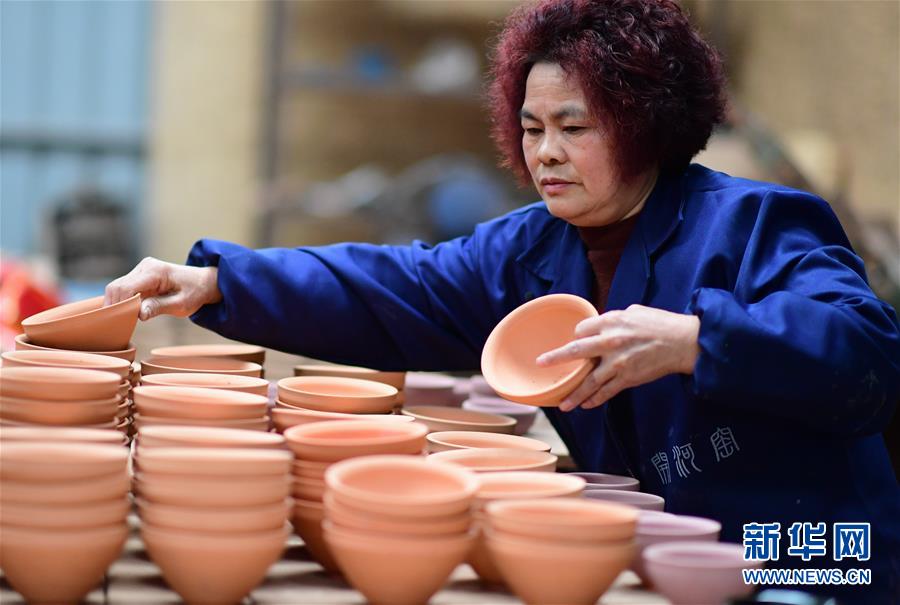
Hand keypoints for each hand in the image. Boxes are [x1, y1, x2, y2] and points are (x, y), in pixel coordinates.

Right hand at [104, 257, 221, 320]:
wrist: (203, 282)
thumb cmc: (195, 292)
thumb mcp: (181, 304)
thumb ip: (159, 307)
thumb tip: (139, 314)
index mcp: (155, 272)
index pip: (126, 288)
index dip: (120, 306)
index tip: (123, 322)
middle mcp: (145, 267)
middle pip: (116, 287)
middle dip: (115, 306)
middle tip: (121, 324)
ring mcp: (141, 270)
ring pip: (116, 288)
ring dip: (118, 304)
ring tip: (125, 320)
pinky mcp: (139, 276)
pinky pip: (123, 289)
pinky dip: (122, 301)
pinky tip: (128, 313)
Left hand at [535, 304, 699, 411]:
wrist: (684, 342)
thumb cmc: (661, 324)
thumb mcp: (634, 312)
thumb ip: (615, 319)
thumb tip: (603, 323)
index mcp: (611, 322)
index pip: (581, 329)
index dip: (577, 336)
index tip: (575, 341)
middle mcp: (610, 342)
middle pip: (576, 351)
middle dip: (555, 358)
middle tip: (541, 363)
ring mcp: (618, 362)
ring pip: (589, 381)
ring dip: (574, 394)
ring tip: (562, 404)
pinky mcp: (628, 378)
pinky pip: (607, 392)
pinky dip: (595, 400)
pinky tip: (586, 405)